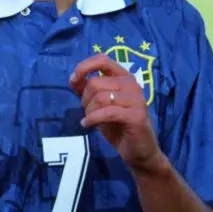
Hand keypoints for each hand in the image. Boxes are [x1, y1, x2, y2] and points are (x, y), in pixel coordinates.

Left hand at [69, 54, 164, 171]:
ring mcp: (136, 99)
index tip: (73, 80)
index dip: (84, 67)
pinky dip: (93, 119)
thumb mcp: (99, 105)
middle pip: (96, 82)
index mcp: (124, 77)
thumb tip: (73, 78)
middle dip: (85, 99)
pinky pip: (107, 112)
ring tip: (90, 120)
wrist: (139, 151)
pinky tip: (87, 125)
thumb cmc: (118, 126)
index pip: (103, 60)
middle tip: (88, 112)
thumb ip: (88, 90)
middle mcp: (132, 84)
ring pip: (100, 97)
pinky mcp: (136, 115)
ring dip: (89, 111)